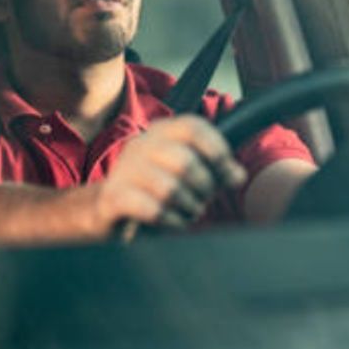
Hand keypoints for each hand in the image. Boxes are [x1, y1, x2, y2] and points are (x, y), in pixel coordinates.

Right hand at [93, 115, 246, 232]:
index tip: (231, 175)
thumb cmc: (156, 190)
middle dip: (203, 187)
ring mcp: (123, 171)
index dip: (217, 150)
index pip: (192, 127)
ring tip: (188, 212)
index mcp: (159, 132)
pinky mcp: (113, 199)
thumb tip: (237, 175)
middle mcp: (139, 146)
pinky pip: (152, 210)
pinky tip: (172, 222)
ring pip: (169, 188)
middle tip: (203, 200)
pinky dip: (170, 220)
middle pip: (185, 161)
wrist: (111, 210)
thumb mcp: (186, 173)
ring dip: (188, 207)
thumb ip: (214, 170)